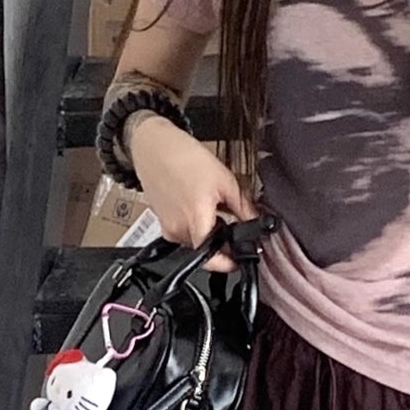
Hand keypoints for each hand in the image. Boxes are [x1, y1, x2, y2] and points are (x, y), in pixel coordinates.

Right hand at [124, 111, 256, 271]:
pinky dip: (195, 225)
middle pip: (204, 251)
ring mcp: (167, 227)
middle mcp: (178, 230)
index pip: (212, 260)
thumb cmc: (184, 158)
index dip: (228, 263)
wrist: (154, 145)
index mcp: (195, 221)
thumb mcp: (225, 180)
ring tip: (214, 210)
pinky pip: (182, 232)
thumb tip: (256, 223)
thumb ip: (243, 207)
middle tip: (233, 229)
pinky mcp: (162, 222)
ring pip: (194, 242)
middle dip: (221, 244)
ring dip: (207, 234)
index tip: (238, 261)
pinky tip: (199, 205)